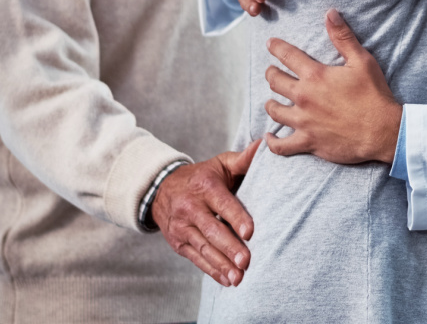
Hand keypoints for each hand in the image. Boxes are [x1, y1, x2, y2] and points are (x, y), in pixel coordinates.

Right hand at [152, 139, 259, 286]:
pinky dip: (211, 270)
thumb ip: (243, 159)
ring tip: (239, 277)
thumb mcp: (220, 164)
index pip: (222, 203)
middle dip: (229, 247)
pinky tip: (227, 280)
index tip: (250, 232)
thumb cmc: (202, 177)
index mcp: (204, 186)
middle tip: (246, 261)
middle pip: (211, 230)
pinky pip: (195, 258)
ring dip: (221, 264)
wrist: (161, 188)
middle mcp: (190, 207)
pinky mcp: (177, 242)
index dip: (236, 218)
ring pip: (203, 247)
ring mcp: (181, 227)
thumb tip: (265, 145)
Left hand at [263, 9, 401, 164]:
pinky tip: (269, 138)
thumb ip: (343, 37)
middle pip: (275, 81)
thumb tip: (330, 13)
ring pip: (274, 110)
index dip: (276, 47)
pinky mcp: (308, 142)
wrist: (382, 131)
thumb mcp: (362, 60)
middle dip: (271, 73)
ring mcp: (303, 121)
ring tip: (272, 100)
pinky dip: (272, 142)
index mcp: (315, 75)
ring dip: (271, 103)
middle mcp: (304, 97)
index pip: (287, 55)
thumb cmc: (374, 95)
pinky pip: (281, 146)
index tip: (270, 44)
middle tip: (271, 71)